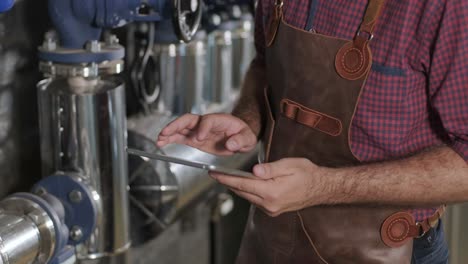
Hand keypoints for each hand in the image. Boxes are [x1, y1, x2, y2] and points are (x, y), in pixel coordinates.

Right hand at [157, 113, 256, 155]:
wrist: (239, 136)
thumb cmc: (243, 134)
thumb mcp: (247, 137)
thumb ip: (240, 140)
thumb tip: (231, 144)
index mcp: (219, 120)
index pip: (208, 121)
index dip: (202, 128)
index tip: (199, 138)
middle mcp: (206, 123)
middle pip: (189, 119)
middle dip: (177, 125)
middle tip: (167, 132)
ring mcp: (199, 130)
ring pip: (182, 127)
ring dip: (170, 132)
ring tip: (160, 138)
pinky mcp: (195, 139)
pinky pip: (180, 137)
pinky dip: (170, 139)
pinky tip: (161, 143)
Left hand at [210, 158, 328, 216]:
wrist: (321, 187)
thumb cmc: (307, 173)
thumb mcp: (290, 165)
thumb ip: (270, 168)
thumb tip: (254, 171)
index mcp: (272, 192)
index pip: (243, 184)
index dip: (226, 178)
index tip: (214, 173)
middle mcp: (270, 204)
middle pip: (242, 192)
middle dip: (228, 182)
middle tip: (216, 173)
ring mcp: (271, 209)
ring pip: (247, 197)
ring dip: (237, 187)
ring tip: (227, 176)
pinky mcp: (273, 210)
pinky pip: (255, 200)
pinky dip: (248, 191)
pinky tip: (245, 183)